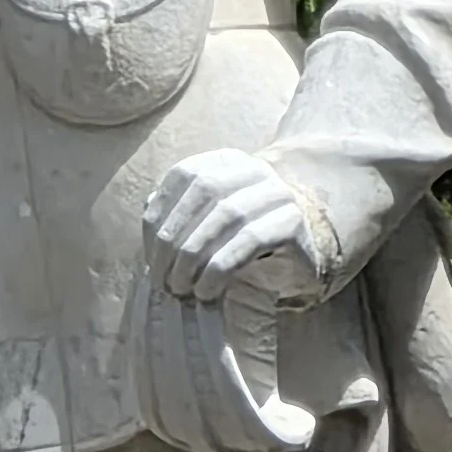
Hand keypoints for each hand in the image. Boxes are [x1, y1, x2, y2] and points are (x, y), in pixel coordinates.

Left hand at [141, 150, 332, 305]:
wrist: (301, 255)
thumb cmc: (244, 240)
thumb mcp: (208, 222)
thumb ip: (180, 214)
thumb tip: (150, 218)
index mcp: (227, 162)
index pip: (183, 175)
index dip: (160, 214)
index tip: (150, 253)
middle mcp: (254, 170)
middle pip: (204, 193)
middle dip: (174, 239)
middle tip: (163, 278)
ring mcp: (277, 193)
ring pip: (226, 214)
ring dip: (194, 255)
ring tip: (181, 286)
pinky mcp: (292, 222)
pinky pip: (250, 240)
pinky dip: (220, 266)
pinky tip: (207, 289)